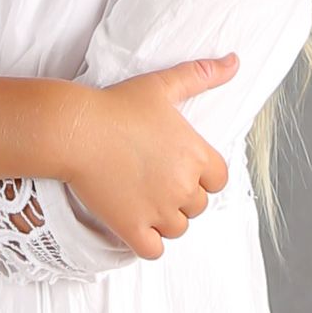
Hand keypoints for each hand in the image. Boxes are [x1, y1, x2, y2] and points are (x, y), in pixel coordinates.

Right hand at [55, 55, 236, 258]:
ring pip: (178, 229)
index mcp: (196, 155)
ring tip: (144, 203)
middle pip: (198, 207)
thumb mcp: (163, 85)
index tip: (180, 170)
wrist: (76, 130)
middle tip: (155, 183)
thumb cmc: (117, 106)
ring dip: (165, 221)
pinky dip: (148, 243)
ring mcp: (159, 209)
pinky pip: (153, 250)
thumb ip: (202, 75)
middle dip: (182, 199)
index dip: (202, 178)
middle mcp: (183, 185)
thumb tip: (235, 62)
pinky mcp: (133, 227)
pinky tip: (135, 227)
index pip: (219, 181)